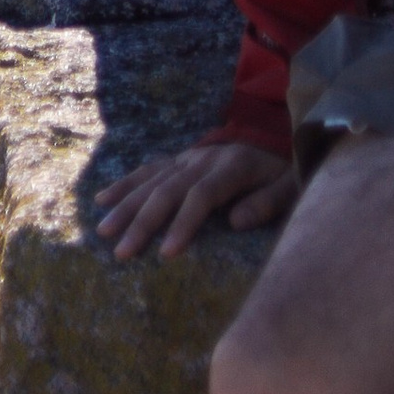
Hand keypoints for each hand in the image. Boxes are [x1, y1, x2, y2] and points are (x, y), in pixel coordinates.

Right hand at [96, 136, 297, 259]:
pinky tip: (102, 198)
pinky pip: (149, 169)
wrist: (280, 139)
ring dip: (126, 205)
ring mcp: (190, 157)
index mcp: (233, 167)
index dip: (183, 224)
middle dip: (143, 222)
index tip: (166, 254)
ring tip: (104, 230)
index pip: (201, 196)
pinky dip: (125, 183)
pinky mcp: (181, 158)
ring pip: (152, 180)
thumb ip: (267, 202)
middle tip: (122, 252)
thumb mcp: (291, 187)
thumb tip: (236, 222)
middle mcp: (205, 159)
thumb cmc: (287, 173)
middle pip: (168, 190)